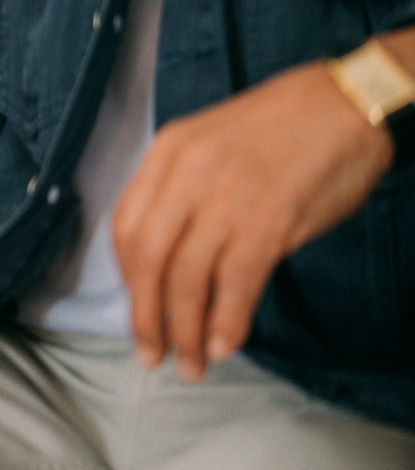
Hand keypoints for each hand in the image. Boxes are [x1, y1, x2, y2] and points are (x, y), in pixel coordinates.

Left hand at [112, 58, 394, 380]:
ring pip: (188, 278)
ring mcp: (227, 196)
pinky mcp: (270, 219)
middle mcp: (186, 173)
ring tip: (192, 364)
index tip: (137, 312)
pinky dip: (226, 321)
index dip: (128, 280)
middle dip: (146, 316)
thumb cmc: (281, 130)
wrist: (344, 104)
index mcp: (166, 153)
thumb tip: (170, 258)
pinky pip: (236, 282)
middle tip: (152, 356)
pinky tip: (224, 345)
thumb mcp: (210, 145)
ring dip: (185, 330)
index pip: (125, 227)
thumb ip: (183, 191)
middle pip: (147, 259)